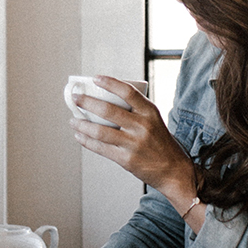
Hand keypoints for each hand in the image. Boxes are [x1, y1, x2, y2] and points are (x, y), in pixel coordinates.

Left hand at [69, 75, 196, 205]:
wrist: (174, 170)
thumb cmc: (161, 143)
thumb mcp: (154, 121)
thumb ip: (136, 111)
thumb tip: (106, 100)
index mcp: (150, 112)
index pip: (128, 91)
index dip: (109, 83)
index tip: (95, 78)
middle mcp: (142, 126)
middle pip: (108, 110)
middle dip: (87, 102)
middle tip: (75, 98)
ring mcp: (133, 143)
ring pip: (100, 131)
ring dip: (82, 124)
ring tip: (73, 120)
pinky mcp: (126, 159)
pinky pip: (101, 148)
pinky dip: (87, 141)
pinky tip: (79, 136)